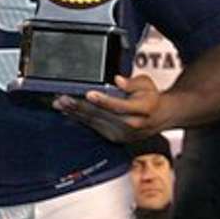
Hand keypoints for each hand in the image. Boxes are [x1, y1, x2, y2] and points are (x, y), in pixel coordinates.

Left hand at [52, 74, 168, 141]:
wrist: (158, 118)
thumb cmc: (150, 98)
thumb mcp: (147, 84)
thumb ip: (132, 82)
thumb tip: (118, 81)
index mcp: (140, 109)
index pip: (119, 106)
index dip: (103, 100)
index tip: (89, 93)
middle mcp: (130, 124)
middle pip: (102, 114)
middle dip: (80, 106)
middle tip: (64, 98)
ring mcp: (120, 133)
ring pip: (94, 122)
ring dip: (75, 113)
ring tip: (60, 104)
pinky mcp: (113, 137)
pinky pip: (93, 127)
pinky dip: (79, 118)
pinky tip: (68, 112)